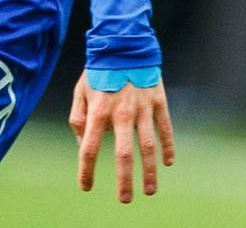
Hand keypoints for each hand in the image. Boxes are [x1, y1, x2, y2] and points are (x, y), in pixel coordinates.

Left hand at [70, 73, 173, 203]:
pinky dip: (168, 147)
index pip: (88, 148)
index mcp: (98, 111)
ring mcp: (142, 109)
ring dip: (149, 171)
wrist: (123, 44)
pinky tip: (168, 163)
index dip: (86, 170)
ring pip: (148, 147)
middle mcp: (121, 113)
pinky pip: (165, 129)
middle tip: (125, 200)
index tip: (86, 187)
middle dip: (124, 180)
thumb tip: (82, 143)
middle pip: (122, 155)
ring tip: (149, 190)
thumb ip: (77, 117)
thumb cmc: (99, 70)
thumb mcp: (80, 90)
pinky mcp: (158, 102)